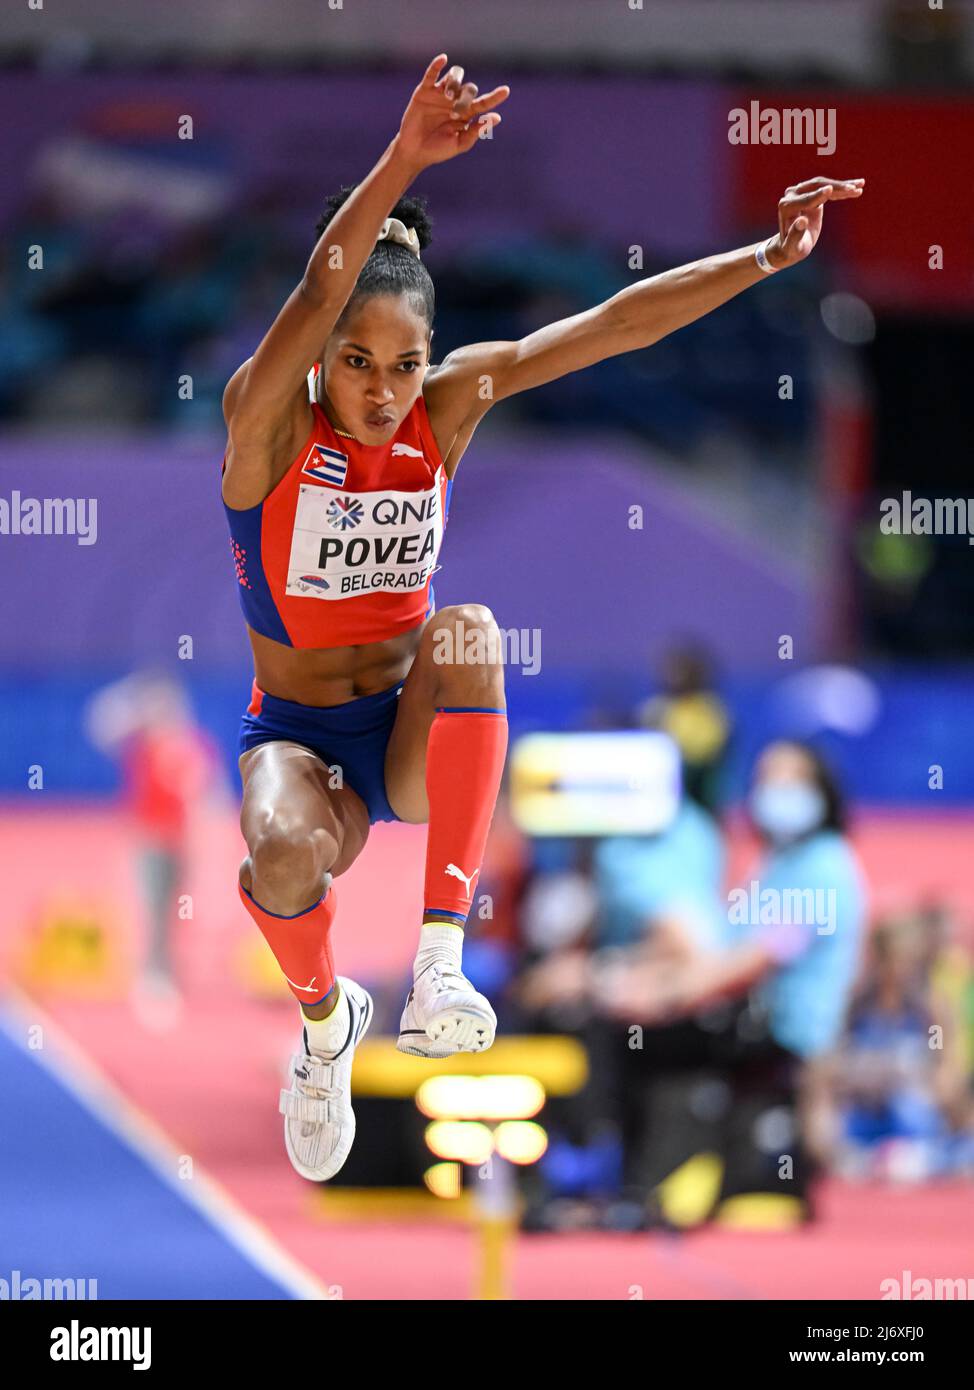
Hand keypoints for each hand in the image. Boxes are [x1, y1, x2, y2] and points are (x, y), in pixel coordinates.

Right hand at [396, 54, 509, 171]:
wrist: (414, 151)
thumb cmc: (438, 150)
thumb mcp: (459, 144)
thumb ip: (476, 131)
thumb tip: (497, 117)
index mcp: (466, 114)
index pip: (484, 102)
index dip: (495, 97)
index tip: (506, 91)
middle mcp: (455, 100)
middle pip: (468, 89)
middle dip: (465, 98)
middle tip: (455, 113)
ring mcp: (440, 94)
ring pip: (454, 76)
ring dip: (454, 83)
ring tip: (447, 96)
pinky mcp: (424, 91)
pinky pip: (431, 74)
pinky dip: (436, 65)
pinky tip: (443, 59)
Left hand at [766, 176, 864, 267]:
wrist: (790, 245)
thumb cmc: (792, 249)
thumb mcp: (793, 247)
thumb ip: (795, 236)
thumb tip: (801, 221)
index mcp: (786, 207)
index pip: (805, 199)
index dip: (818, 196)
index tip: (830, 190)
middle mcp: (792, 195)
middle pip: (816, 186)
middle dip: (836, 188)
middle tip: (853, 189)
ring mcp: (802, 191)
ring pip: (824, 184)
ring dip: (843, 186)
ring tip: (860, 186)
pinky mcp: (812, 193)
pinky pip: (829, 188)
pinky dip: (842, 190)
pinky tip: (856, 188)